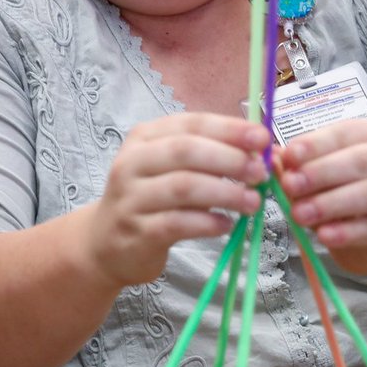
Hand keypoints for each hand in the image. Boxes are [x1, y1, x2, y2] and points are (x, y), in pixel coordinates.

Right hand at [82, 113, 269, 288]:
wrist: (104, 243)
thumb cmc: (149, 200)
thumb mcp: (170, 169)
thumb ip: (208, 156)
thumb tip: (262, 152)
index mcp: (144, 138)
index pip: (191, 124)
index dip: (229, 129)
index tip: (262, 138)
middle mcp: (132, 163)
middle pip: (186, 151)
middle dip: (229, 159)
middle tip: (260, 173)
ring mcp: (131, 198)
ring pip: (183, 187)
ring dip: (225, 193)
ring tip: (252, 202)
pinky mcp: (137, 231)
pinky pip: (178, 223)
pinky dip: (208, 223)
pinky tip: (226, 225)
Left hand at [277, 119, 366, 276]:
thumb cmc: (342, 192)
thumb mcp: (318, 175)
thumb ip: (296, 166)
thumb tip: (270, 156)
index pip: (346, 133)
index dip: (317, 143)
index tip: (290, 154)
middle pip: (360, 161)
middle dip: (321, 172)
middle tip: (290, 184)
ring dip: (331, 203)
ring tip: (300, 213)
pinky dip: (345, 232)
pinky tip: (323, 235)